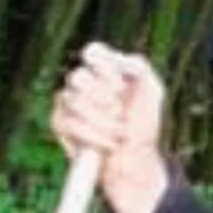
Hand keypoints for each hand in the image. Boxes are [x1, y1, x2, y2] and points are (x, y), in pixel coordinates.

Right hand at [51, 43, 169, 212]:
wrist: (136, 161)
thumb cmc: (144, 126)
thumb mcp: (152, 91)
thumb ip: (139, 66)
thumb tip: (119, 57)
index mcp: (104, 69)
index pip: (93, 52)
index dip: (104, 67)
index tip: (120, 86)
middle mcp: (83, 83)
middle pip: (78, 76)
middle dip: (104, 99)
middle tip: (121, 113)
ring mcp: (68, 102)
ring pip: (74, 101)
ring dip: (103, 122)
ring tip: (119, 133)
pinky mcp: (60, 124)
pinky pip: (69, 124)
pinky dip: (93, 136)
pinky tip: (108, 145)